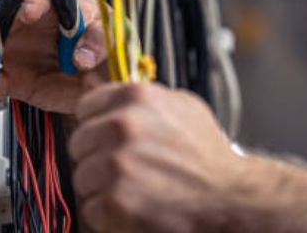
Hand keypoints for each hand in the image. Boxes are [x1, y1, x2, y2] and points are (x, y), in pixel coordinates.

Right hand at [0, 0, 107, 113]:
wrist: (106, 79)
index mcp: (53, 8)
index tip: (26, 12)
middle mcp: (29, 28)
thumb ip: (97, 41)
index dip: (29, 3)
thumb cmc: (107, 43)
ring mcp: (19, 53)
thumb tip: (82, 55)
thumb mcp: (110, 34)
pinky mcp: (16, 80)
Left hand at [69, 82, 244, 232]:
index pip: (86, 106)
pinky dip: (108, 214)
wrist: (227, 196)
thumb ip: (145, 98)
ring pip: (81, 177)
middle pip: (79, 143)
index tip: (106, 136)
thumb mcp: (182, 106)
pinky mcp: (114, 200)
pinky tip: (134, 205)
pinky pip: (90, 208)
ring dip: (101, 187)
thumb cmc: (206, 153)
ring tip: (133, 188)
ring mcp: (116, 164)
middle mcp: (123, 126)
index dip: (96, 123)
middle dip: (96, 156)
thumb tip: (112, 94)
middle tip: (125, 167)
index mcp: (136, 97)